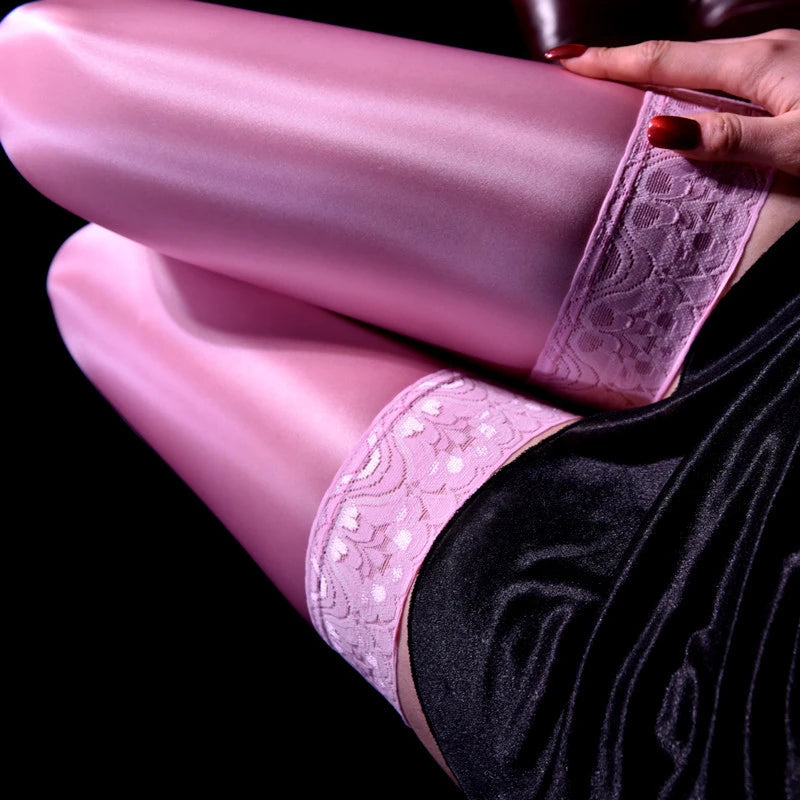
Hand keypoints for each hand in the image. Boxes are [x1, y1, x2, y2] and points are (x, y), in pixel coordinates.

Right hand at [545, 30, 799, 175]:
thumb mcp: (792, 143)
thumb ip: (729, 139)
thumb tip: (658, 132)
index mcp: (754, 62)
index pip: (663, 60)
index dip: (610, 61)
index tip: (565, 60)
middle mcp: (763, 49)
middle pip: (675, 57)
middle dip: (623, 66)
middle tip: (579, 76)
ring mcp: (780, 56)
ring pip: (701, 65)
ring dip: (656, 76)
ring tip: (618, 93)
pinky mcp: (792, 70)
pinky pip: (725, 75)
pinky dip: (690, 86)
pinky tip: (685, 103)